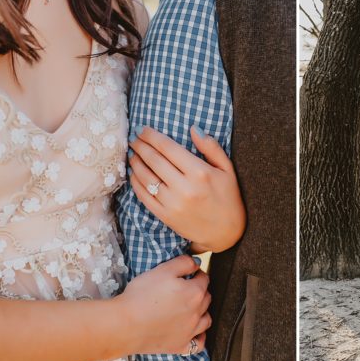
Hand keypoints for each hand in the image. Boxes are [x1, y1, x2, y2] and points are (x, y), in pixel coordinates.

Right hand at [116, 255, 210, 355]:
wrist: (125, 324)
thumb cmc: (141, 295)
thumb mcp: (162, 270)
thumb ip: (183, 263)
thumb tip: (196, 263)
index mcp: (194, 292)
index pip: (204, 279)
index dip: (197, 274)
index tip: (190, 273)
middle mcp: (197, 312)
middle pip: (206, 298)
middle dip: (200, 291)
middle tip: (187, 288)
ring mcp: (190, 331)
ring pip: (206, 320)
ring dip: (202, 313)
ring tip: (192, 309)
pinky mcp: (180, 346)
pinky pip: (199, 344)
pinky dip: (199, 338)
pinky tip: (194, 333)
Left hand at [128, 125, 244, 251]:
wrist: (225, 233)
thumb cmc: (227, 197)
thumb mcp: (227, 169)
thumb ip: (211, 147)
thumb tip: (193, 128)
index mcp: (200, 172)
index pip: (168, 148)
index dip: (151, 136)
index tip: (142, 129)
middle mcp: (184, 187)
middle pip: (154, 160)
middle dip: (140, 146)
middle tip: (132, 138)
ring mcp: (173, 204)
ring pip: (146, 177)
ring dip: (135, 162)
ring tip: (132, 153)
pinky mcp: (165, 216)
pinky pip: (144, 196)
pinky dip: (135, 182)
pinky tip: (133, 173)